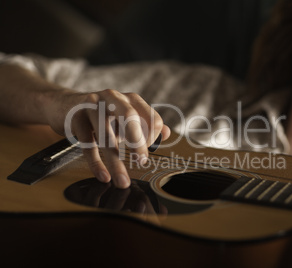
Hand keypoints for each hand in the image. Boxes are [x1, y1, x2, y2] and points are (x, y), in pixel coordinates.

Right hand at [46, 89, 170, 188]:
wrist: (64, 105)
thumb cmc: (101, 115)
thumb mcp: (125, 119)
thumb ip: (147, 125)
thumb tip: (167, 133)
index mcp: (131, 99)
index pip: (151, 118)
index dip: (152, 138)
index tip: (146, 155)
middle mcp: (113, 98)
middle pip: (130, 117)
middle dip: (138, 142)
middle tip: (142, 163)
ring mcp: (93, 105)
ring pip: (107, 135)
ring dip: (116, 162)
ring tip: (121, 181)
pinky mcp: (76, 117)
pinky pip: (88, 143)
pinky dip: (96, 163)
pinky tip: (103, 176)